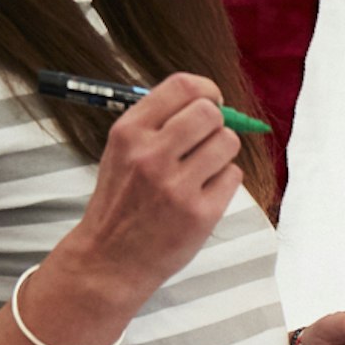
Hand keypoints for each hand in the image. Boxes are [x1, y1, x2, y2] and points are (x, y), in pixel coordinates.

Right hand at [46, 75, 244, 325]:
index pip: (182, 86)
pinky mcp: (201, 213)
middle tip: (207, 139)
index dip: (207, 90)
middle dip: (217, 122)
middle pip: (210, 113)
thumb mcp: (122, 151)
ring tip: (203, 168)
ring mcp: (177, 186)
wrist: (110, 258)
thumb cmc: (122, 200)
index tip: (212, 101)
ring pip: (228, 143)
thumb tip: (210, 101)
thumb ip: (159, 123)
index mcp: (129, 132)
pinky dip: (225, 181)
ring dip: (223, 152)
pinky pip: (234, 176)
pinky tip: (203, 192)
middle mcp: (151, 155)